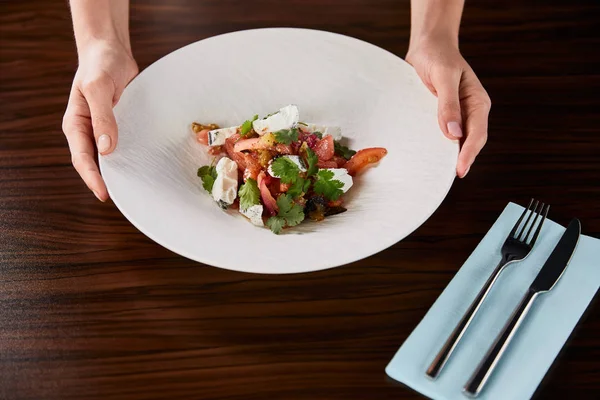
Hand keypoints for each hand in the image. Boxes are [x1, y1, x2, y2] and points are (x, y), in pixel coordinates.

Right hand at [62, 39, 137, 200]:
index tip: (105, 194)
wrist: (110, 51)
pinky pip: (124, 145)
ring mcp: (104, 129)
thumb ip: (103, 117)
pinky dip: (131, 156)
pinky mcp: (119, 125)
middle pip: (96, 163)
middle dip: (107, 181)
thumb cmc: (100, 64)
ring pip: (110, 157)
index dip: (92, 178)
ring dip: (120, 171)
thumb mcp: (98, 87)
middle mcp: (88, 130)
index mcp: (75, 124)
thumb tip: (106, 149)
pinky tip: (143, 166)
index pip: (82, 158)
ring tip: (135, 189)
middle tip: (125, 198)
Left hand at [406, 38, 490, 177]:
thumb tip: (453, 134)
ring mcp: (456, 114)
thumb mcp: (444, 76)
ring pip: (456, 140)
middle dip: (462, 159)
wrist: (427, 46)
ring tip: (439, 173)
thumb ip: (448, 104)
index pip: (477, 133)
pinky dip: (438, 145)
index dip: (469, 153)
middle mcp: (469, 111)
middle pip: (470, 141)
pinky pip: (442, 134)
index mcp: (477, 102)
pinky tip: (430, 156)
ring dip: (449, 155)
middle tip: (449, 177)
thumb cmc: (437, 56)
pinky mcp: (442, 115)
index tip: (460, 169)